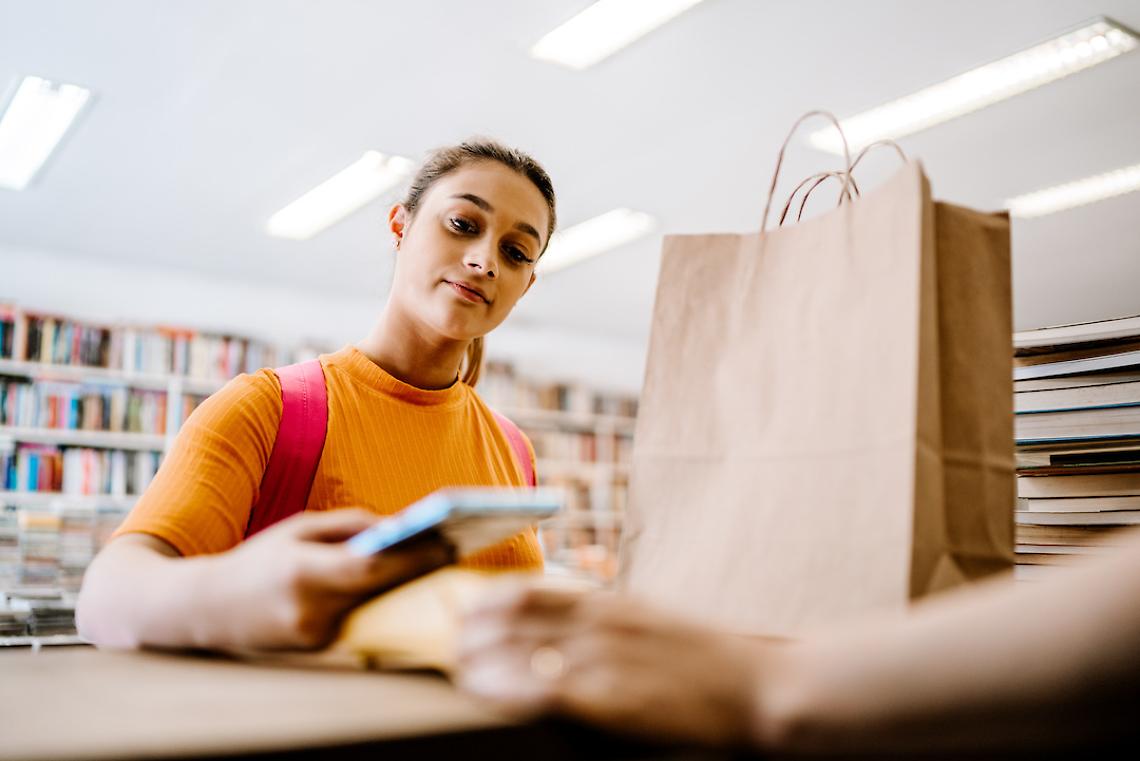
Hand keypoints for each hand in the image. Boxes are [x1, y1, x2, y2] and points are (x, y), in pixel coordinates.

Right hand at [208, 509, 452, 650]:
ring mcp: (314, 636)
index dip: (412, 556)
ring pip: (373, 605)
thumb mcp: (299, 528)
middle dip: (418, 568)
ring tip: (435, 560)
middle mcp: (310, 610)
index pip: (371, 568)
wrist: (209, 608)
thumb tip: (399, 526)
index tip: (445, 541)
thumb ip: (350, 525)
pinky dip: (378, 598)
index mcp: (303, 573)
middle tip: (452, 548)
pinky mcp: (318, 648)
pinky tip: (401, 581)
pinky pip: (358, 617)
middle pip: (381, 589)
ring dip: (403, 583)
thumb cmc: (259, 559)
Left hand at [457, 585, 773, 746]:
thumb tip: (562, 629)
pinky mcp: (609, 698)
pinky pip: (538, 690)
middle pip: (511, 619)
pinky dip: (503, 691)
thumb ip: (606, 622)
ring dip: (478, 663)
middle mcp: (598, 621)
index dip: (486, 603)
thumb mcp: (653, 623)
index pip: (528, 590)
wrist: (759, 689)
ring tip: (457, 673)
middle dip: (471, 634)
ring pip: (515, 652)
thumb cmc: (708, 662)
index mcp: (609, 601)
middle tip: (449, 648)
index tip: (463, 614)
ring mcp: (602, 658)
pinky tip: (482, 695)